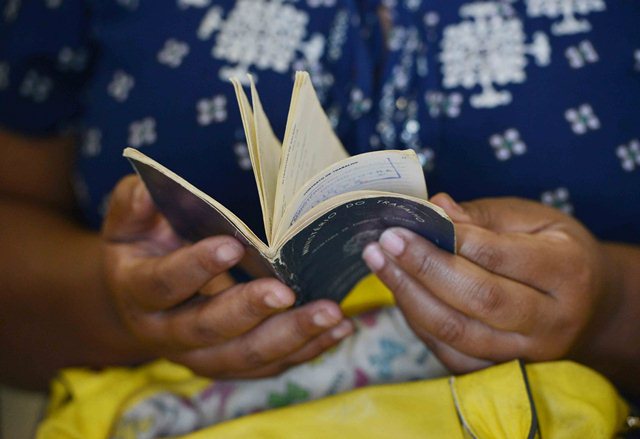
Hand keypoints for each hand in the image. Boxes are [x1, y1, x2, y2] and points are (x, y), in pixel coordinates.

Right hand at [102, 176, 353, 377]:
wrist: (143, 302)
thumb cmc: (143, 250)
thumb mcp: (128, 222)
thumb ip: (134, 205)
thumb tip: (148, 191)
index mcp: (138, 292)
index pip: (163, 283)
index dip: (195, 267)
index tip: (231, 245)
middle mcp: (166, 332)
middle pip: (207, 329)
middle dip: (249, 311)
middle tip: (286, 291)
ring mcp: (200, 355)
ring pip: (244, 357)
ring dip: (290, 338)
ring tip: (330, 315)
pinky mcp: (230, 363)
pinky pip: (269, 365)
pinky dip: (307, 350)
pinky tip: (338, 330)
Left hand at [362, 193, 617, 373]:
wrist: (590, 307)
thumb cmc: (557, 251)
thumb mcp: (536, 220)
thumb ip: (485, 216)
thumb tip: (436, 208)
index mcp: (567, 271)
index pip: (498, 257)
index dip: (447, 240)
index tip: (405, 223)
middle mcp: (550, 321)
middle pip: (477, 299)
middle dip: (422, 268)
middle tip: (383, 243)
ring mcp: (526, 354)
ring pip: (457, 332)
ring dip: (409, 296)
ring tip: (379, 263)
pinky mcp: (500, 371)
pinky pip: (449, 352)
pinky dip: (418, 321)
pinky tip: (399, 291)